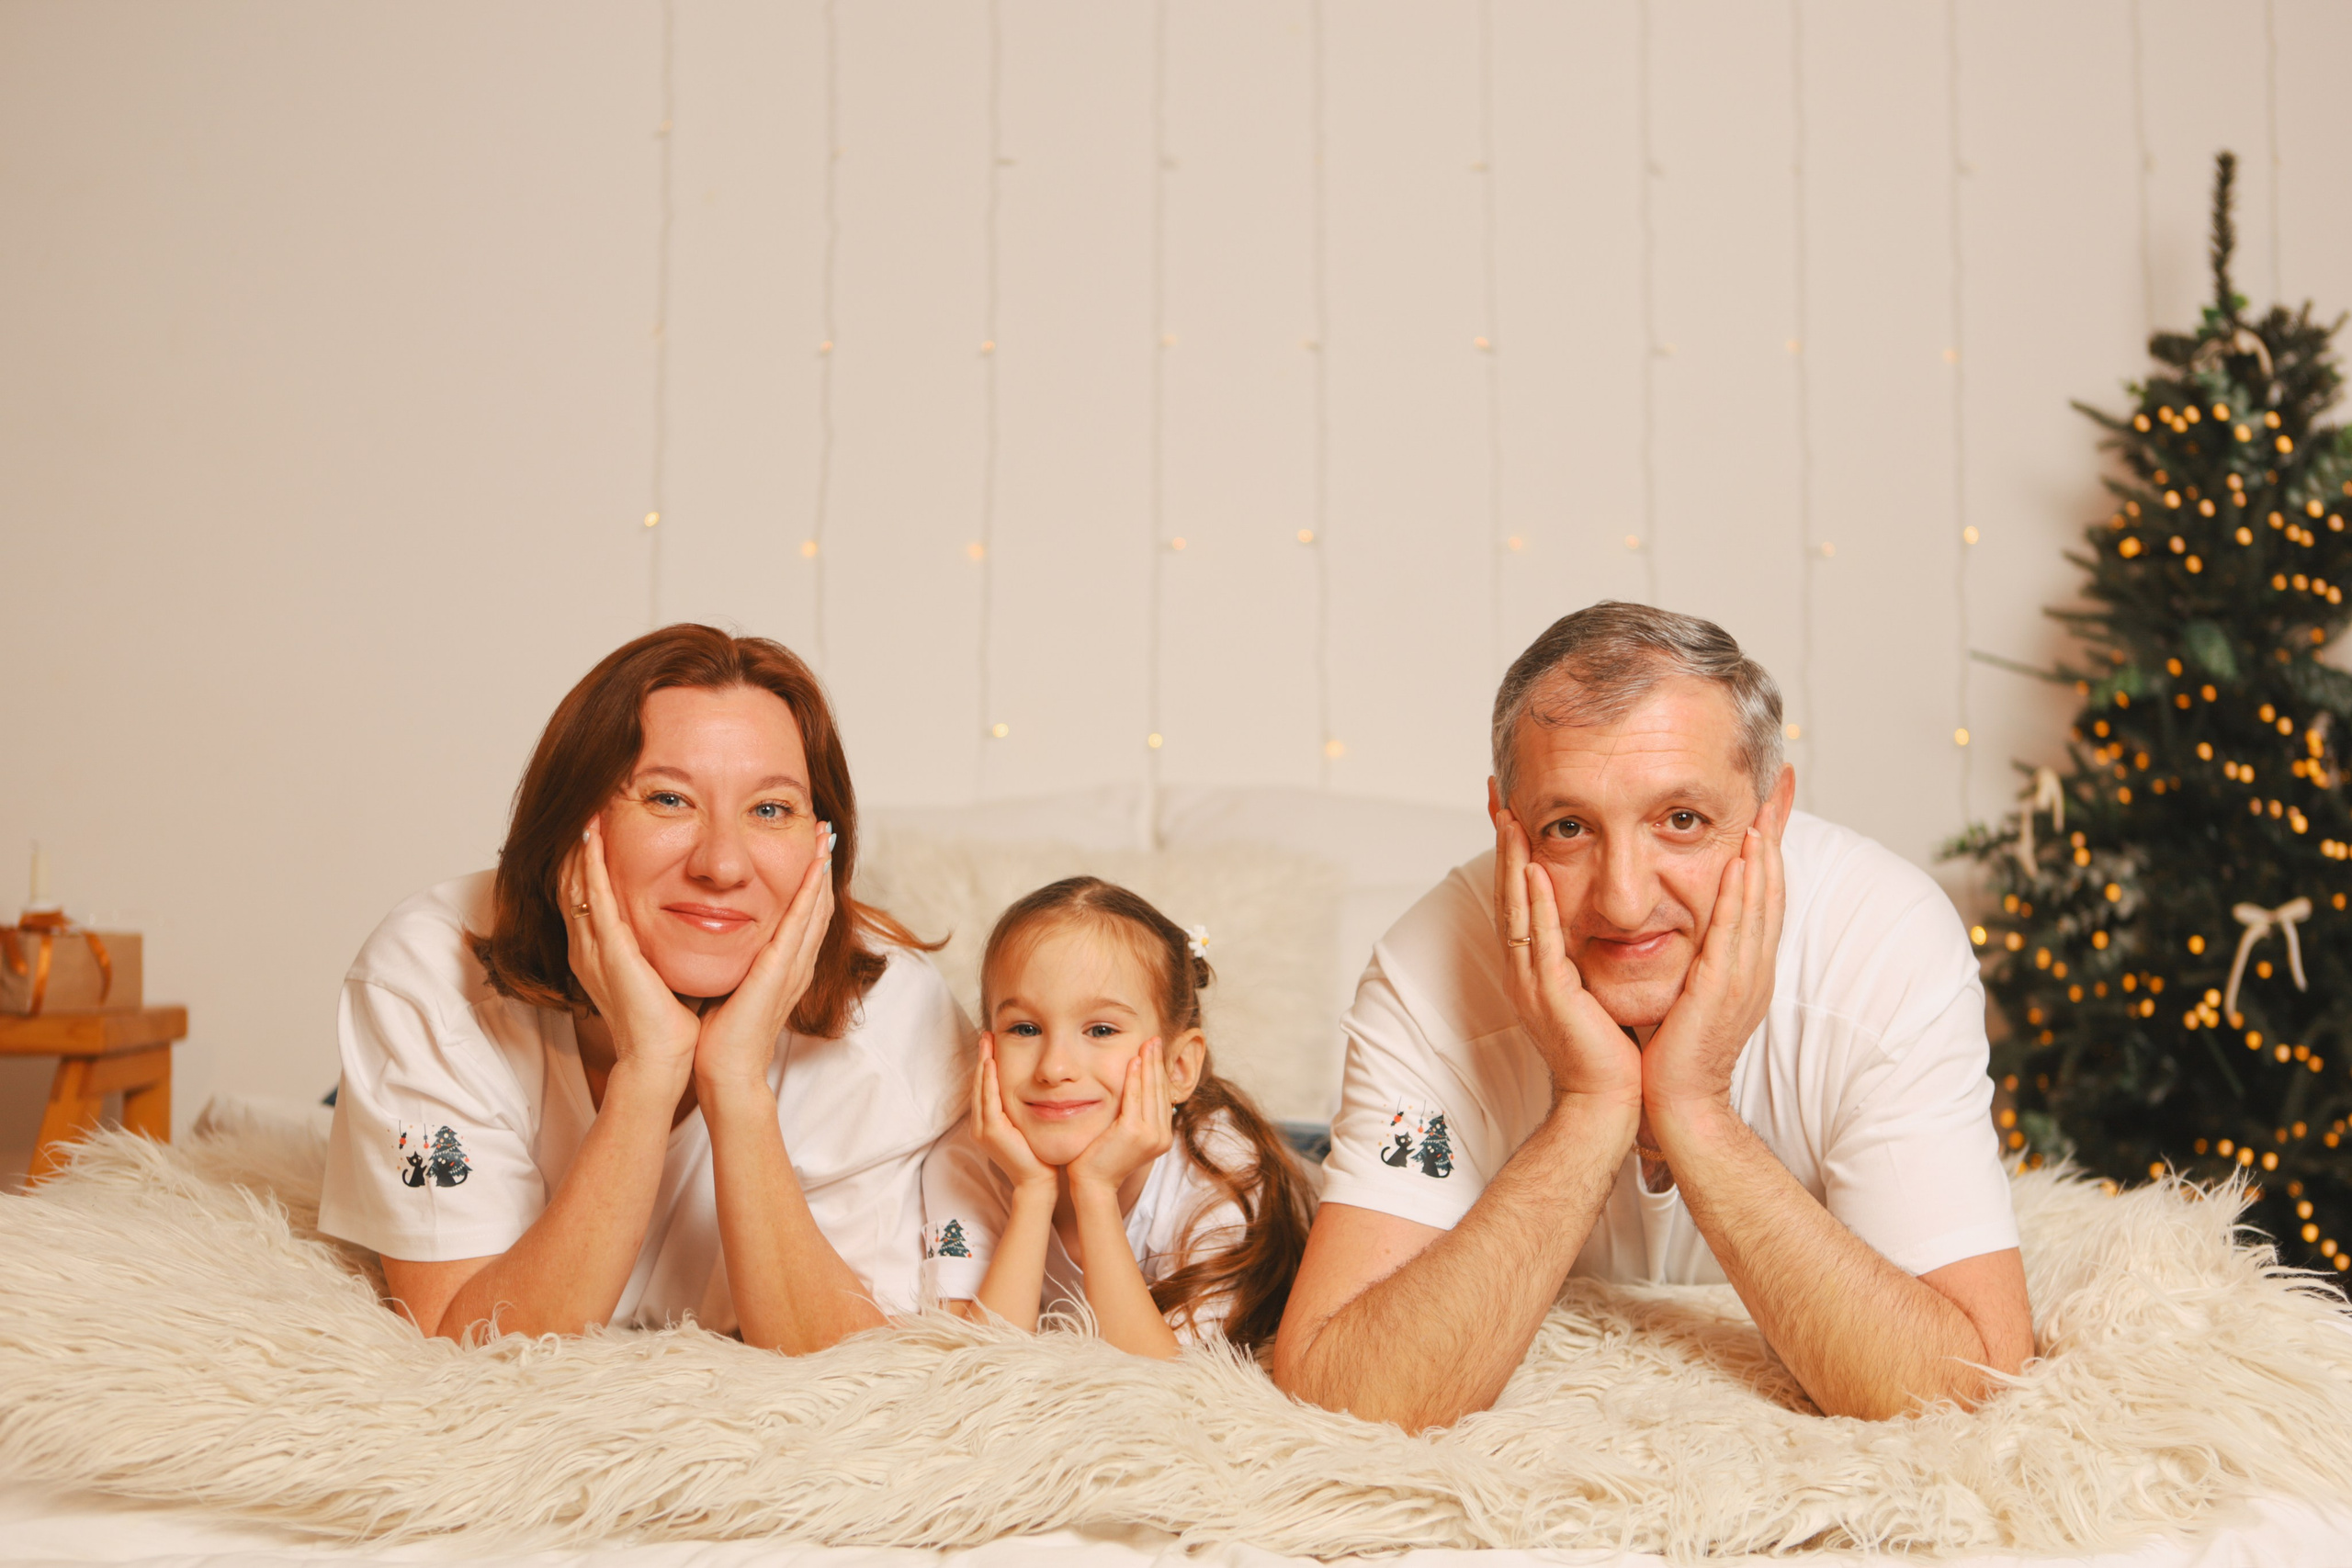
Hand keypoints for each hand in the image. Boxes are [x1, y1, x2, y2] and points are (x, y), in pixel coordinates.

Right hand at [564, 816, 700, 1083]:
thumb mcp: (655, 974)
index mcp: (599, 954)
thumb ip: (653, 950)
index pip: (585, 898)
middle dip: (577, 849)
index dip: (586, 864)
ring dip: (580, 848)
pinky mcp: (609, 952)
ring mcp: (594, 949)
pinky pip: (595, 898)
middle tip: (585, 812)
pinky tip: (592, 839)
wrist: (662, 1058)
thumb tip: (678, 924)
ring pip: (577, 885)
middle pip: (572, 886)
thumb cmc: (666, 1022)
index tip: (595, 832)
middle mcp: (588, 949)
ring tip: (586, 814)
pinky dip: (592, 865)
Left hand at [693, 824, 836, 1095]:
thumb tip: (713, 936)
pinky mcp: (780, 972)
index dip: (809, 880)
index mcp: (783, 966)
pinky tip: (814, 867)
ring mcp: (792, 967)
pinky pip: (800, 924)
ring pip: (815, 907)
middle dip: (822, 864)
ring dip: (822, 869)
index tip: (810, 847)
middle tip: (826, 828)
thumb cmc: (721, 1036)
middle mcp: (795, 963)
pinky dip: (810, 893)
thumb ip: (732, 962)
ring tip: (826, 835)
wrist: (725, 1072)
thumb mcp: (730, 985)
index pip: (802, 914)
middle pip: (817, 904)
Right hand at [970, 1033, 1055, 1193]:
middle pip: (978, 1084)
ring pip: (980, 1088)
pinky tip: (991, 1063)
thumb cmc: (1036, 1154)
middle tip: (986, 1035)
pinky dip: (988, 1079)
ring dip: (983, 1063)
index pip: (984, 1088)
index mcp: (987, 1123)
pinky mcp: (990, 1131)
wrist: (1037, 1180)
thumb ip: (1022, 1108)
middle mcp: (979, 1125)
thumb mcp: (1026, 1124)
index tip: (991, 1044)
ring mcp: (982, 1129)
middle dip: (981, 1058)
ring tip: (986, 1042)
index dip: (985, 1065)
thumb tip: (1033, 1087)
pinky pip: (988, 1099)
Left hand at [1065, 1038, 1174, 1194]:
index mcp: (1161, 1137)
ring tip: (1148, 1044)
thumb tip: (1136, 1093)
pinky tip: (1134, 1061)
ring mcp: (1151, 1135)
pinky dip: (1135, 1078)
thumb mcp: (1124, 1136)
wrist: (1092, 1183)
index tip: (1156, 1052)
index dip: (1160, 1073)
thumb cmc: (1101, 1160)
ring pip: (1151, 1091)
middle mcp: (1161, 1137)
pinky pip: (1135, 1098)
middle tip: (1155, 1040)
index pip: (1162, 1098)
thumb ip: (1134, 1117)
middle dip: (1158, 1062)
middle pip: (1160, 1091)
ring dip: (1149, 1064)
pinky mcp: (1134, 1132)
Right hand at [1494, 810, 1641, 1109]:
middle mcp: (1525, 968)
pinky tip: (1534, 869)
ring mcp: (1531, 982)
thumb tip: (1609, 916)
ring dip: (1512, 860)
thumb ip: (1591, 951)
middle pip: (1507, 891)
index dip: (1514, 850)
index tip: (1513, 806)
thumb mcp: (1596, 986)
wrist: (1608, 1101)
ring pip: (1516, 908)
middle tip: (1498, 794)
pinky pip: (1538, 940)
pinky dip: (1534, 902)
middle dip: (1503, 842)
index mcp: (1535, 965)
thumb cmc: (1610, 1048)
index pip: (1521, 894)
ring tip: (1510, 816)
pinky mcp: (1549, 995)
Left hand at [1641, 820, 1784, 1122]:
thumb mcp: (1691, 990)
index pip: (1764, 895)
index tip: (1771, 805)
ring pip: (1760, 906)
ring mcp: (1744, 979)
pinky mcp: (1723, 991)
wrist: (1676, 1102)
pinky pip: (1737, 933)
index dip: (1770, 849)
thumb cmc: (1674, 1048)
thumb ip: (1696, 955)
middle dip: (1777, 838)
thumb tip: (1684, 923)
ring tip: (1763, 813)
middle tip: (1781, 789)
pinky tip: (1744, 863)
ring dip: (1764, 857)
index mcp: (1747, 966)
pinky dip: (1743, 895)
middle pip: (1772, 890)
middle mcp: (1754, 967)